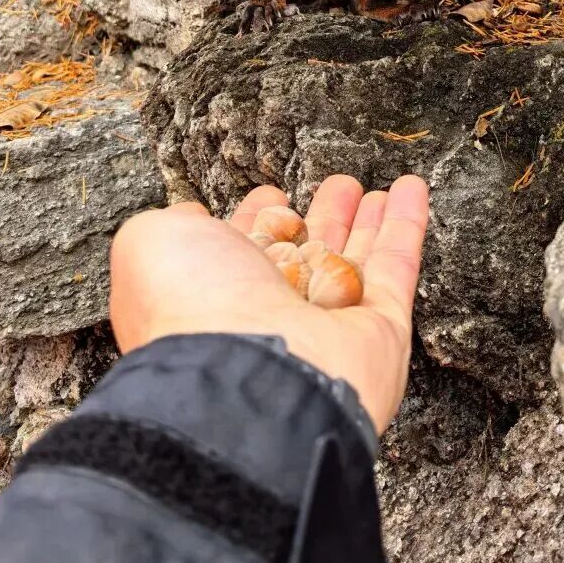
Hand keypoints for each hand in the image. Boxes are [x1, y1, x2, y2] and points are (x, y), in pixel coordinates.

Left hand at [110, 174, 429, 433]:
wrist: (244, 378)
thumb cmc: (190, 307)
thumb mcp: (150, 245)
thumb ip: (170, 225)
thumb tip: (191, 215)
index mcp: (216, 298)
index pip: (245, 252)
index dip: (259, 219)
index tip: (272, 192)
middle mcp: (271, 317)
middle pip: (307, 257)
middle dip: (323, 218)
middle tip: (340, 184)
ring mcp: (327, 327)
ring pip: (355, 263)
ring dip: (370, 221)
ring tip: (382, 186)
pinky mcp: (379, 335)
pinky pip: (396, 269)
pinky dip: (407, 226)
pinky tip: (413, 187)